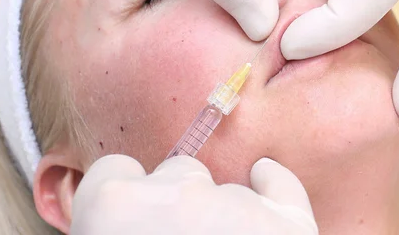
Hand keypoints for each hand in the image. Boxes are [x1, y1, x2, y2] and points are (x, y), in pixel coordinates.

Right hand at [71, 155, 317, 234]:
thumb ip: (111, 214)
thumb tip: (117, 200)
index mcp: (111, 209)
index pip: (113, 172)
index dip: (125, 198)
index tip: (134, 220)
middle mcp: (174, 198)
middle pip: (176, 171)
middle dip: (178, 203)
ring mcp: (234, 210)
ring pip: (224, 188)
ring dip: (222, 214)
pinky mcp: (286, 228)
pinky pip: (280, 187)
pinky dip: (275, 192)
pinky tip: (266, 191)